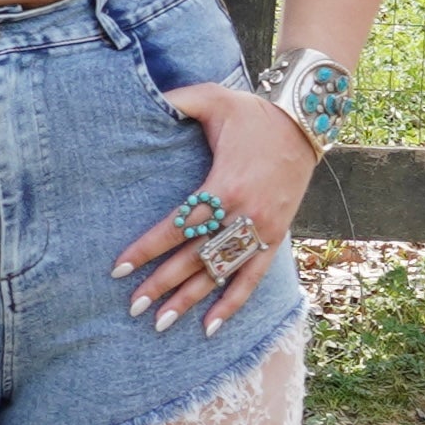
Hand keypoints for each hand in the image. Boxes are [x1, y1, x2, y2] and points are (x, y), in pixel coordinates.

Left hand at [112, 84, 317, 336]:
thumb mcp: (213, 98)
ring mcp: (263, 230)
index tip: (119, 267)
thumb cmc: (251, 111)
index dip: (148, 248)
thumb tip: (138, 96)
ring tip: (160, 323)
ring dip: (191, 301)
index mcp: (225, 184)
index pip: (179, 225)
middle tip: (132, 306)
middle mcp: (245, 214)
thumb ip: (177, 100)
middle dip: (162, 284)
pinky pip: (253, 278)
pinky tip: (210, 328)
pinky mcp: (275, 237)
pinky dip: (233, 305)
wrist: (305, 122)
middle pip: (197, 258)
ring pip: (221, 274)